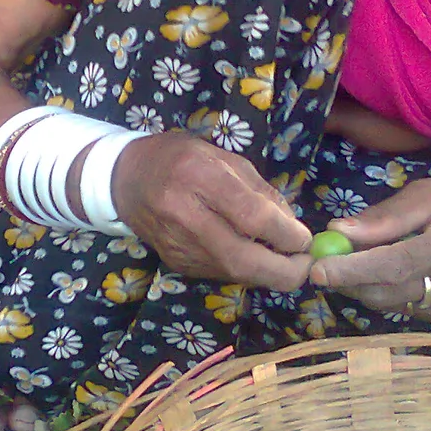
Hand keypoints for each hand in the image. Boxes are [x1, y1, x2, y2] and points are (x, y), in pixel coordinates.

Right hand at [112, 133, 312, 290]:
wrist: (124, 180)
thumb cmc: (179, 158)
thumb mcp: (222, 158)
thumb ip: (260, 191)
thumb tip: (293, 227)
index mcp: (198, 177)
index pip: (251, 217)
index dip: (286, 234)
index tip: (305, 239)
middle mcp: (184, 216)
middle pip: (242, 258)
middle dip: (283, 271)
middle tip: (306, 265)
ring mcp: (177, 246)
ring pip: (234, 272)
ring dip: (268, 272)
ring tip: (285, 258)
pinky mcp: (177, 263)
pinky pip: (221, 272)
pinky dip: (245, 269)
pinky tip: (254, 256)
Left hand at [307, 171, 430, 322]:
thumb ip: (386, 216)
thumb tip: (339, 231)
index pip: (397, 265)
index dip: (353, 270)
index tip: (317, 269)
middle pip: (390, 291)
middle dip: (349, 279)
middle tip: (324, 259)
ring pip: (393, 302)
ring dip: (364, 284)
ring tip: (360, 256)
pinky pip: (405, 307)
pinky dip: (386, 290)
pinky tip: (390, 268)